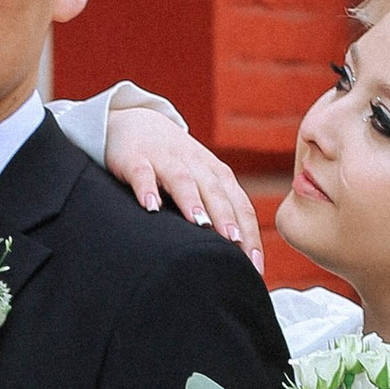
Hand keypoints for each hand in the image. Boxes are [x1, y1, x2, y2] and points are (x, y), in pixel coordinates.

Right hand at [106, 102, 264, 269]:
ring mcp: (166, 160)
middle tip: (235, 243)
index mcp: (217, 175)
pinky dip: (147, 188)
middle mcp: (196, 165)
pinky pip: (142, 173)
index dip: (249, 233)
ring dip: (192, 201)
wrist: (135, 123)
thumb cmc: (174, 165)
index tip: (254, 265)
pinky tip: (150, 207)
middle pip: (215, 192)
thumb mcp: (201, 183)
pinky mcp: (136, 158)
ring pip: (183, 180)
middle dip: (227, 218)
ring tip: (200, 224)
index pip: (240, 204)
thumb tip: (237, 260)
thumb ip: (217, 212)